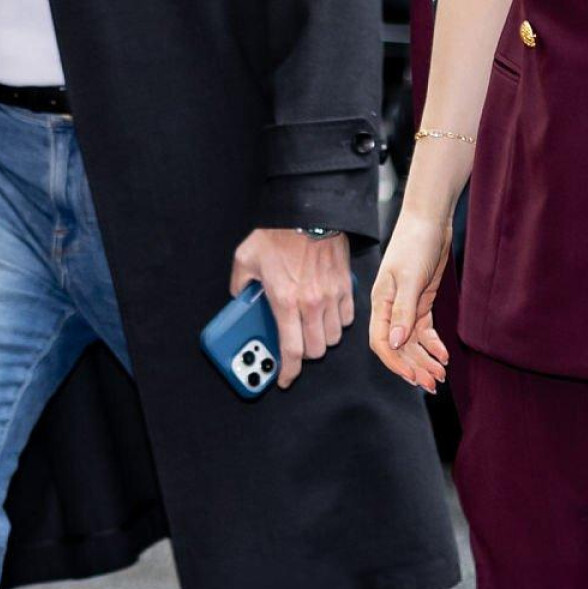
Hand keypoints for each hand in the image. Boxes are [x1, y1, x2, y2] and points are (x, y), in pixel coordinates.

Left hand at [230, 228, 351, 389]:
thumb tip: (241, 298)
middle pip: (317, 349)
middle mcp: (311, 302)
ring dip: (321, 337)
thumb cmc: (278, 232)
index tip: (284, 379)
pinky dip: (337, 321)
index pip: (292, 351)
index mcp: (284, 300)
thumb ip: (241, 285)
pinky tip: (326, 313)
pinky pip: (346, 318)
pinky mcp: (346, 286)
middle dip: (305, 353)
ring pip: (333, 336)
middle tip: (295, 346)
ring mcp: (331, 295)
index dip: (288, 372)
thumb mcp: (246, 259)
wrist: (308, 210)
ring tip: (309, 328)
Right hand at [370, 211, 452, 393]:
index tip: (413, 378)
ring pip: (412, 342)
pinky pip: (424, 331)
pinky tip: (443, 354)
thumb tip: (394, 343)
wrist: (430, 221)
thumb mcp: (409, 278)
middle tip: (432, 384)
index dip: (395, 363)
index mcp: (380, 303)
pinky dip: (433, 344)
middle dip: (414, 367)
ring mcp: (406, 307)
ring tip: (440, 376)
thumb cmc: (415, 243)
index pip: (380, 342)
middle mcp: (390, 309)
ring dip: (424, 360)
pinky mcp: (421, 302)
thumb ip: (403, 311)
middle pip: (398, 347)